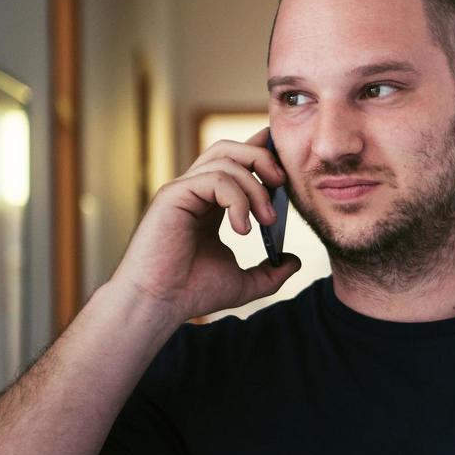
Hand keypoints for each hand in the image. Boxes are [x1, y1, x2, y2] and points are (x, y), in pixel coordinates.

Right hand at [110, 127, 300, 320]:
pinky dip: (238, 199)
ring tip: (267, 220)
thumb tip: (294, 261)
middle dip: (263, 158)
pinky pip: (215, 178)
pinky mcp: (172, 195)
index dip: (261, 153)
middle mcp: (194, 191)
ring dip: (255, 186)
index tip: (286, 167)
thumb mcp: (244, 282)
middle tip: (283, 185)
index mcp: (209, 203)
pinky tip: (243, 229)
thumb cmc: (192, 293)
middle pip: (230, 149)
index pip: (235, 162)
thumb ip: (271, 271)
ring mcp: (182, 190)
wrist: (160, 305)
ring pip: (225, 159)